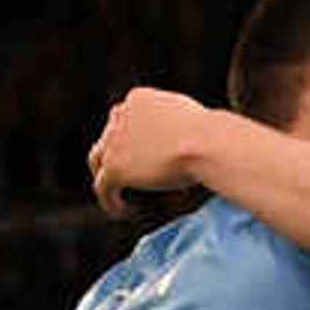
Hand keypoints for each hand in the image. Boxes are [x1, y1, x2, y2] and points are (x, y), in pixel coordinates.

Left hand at [90, 88, 220, 215]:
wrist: (205, 144)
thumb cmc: (211, 134)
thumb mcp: (189, 117)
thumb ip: (175, 124)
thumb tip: (181, 141)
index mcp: (138, 98)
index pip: (123, 116)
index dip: (129, 136)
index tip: (139, 154)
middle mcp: (122, 115)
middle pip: (108, 137)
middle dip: (115, 155)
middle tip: (128, 175)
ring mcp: (115, 140)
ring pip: (98, 160)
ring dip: (106, 176)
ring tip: (116, 194)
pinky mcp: (115, 166)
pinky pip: (102, 186)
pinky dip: (109, 200)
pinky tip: (121, 211)